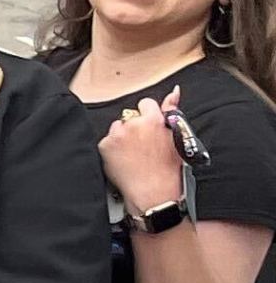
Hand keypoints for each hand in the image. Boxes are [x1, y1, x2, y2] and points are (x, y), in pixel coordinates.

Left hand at [100, 98, 187, 218]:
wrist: (153, 192)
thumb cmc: (168, 168)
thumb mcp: (177, 137)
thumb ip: (171, 110)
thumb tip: (174, 91)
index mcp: (154, 120)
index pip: (145, 104)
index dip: (148, 116)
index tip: (149, 129)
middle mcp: (134, 124)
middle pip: (130, 117)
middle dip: (134, 127)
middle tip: (142, 146)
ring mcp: (118, 134)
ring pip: (117, 128)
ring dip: (122, 137)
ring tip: (133, 154)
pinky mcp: (105, 145)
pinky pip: (107, 141)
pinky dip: (112, 148)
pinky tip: (123, 159)